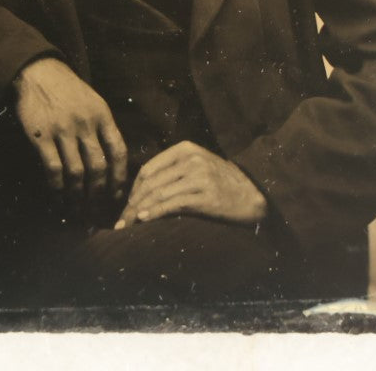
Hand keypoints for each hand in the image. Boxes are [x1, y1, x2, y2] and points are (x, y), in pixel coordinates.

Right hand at [13, 57, 127, 201]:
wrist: (37, 71)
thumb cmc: (67, 89)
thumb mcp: (92, 101)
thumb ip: (102, 128)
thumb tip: (112, 164)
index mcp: (102, 114)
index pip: (118, 151)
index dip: (120, 178)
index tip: (117, 197)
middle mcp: (85, 123)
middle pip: (98, 167)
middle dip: (98, 196)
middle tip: (95, 214)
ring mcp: (63, 129)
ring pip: (76, 173)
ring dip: (77, 197)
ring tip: (77, 213)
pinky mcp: (41, 135)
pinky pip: (53, 168)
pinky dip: (57, 189)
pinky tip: (58, 200)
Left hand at [115, 140, 267, 228]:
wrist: (254, 193)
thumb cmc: (222, 182)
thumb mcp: (198, 166)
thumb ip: (173, 171)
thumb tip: (141, 191)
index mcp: (185, 148)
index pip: (148, 169)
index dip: (133, 190)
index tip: (127, 208)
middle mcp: (190, 159)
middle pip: (150, 183)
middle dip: (131, 204)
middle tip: (120, 222)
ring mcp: (199, 176)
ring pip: (158, 194)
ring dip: (138, 212)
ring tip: (127, 226)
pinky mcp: (206, 195)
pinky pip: (173, 204)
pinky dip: (155, 212)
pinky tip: (144, 219)